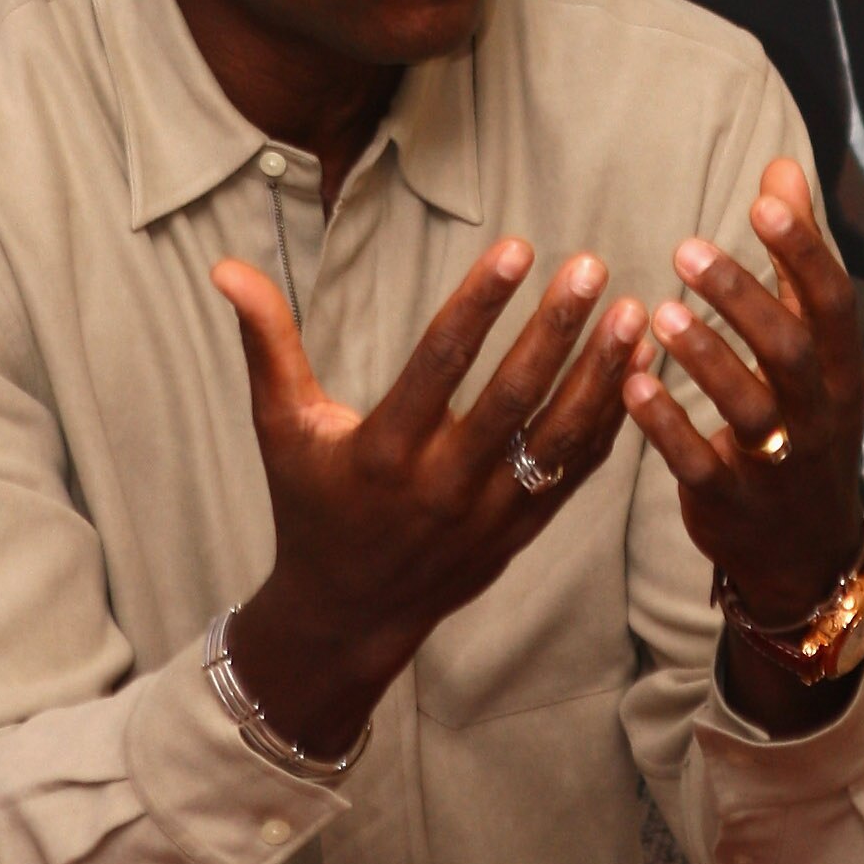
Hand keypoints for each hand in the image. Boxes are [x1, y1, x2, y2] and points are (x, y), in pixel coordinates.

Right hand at [211, 238, 645, 758]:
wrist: (348, 615)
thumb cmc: (310, 505)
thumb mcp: (281, 425)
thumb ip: (266, 342)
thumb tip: (225, 267)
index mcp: (383, 453)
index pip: (439, 365)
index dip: (480, 304)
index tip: (518, 248)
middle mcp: (441, 487)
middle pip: (512, 401)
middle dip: (556, 331)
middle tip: (592, 267)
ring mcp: (490, 515)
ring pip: (559, 440)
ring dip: (601, 376)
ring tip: (635, 312)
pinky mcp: (523, 531)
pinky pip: (577, 472)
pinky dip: (611, 420)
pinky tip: (637, 366)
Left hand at [627, 158, 863, 723]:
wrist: (805, 552)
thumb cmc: (803, 420)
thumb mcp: (813, 345)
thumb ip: (792, 257)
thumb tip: (782, 168)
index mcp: (841, 367)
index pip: (830, 300)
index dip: (802, 251)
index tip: (761, 202)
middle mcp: (819, 414)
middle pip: (791, 350)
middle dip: (743, 299)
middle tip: (686, 248)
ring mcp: (779, 464)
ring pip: (750, 408)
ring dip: (705, 359)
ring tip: (657, 312)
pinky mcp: (732, 502)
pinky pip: (701, 464)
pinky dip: (668, 427)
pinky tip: (631, 387)